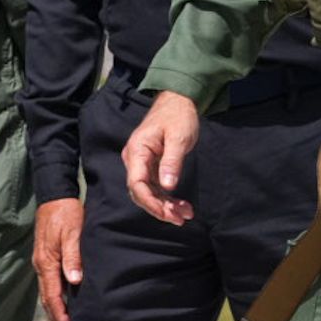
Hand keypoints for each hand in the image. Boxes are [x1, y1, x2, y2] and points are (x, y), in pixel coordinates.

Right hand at [32, 198, 85, 320]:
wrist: (54, 194)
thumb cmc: (66, 212)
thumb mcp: (73, 232)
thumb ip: (73, 256)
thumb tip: (75, 281)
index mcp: (47, 262)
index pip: (53, 296)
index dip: (61, 316)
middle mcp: (41, 265)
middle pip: (47, 299)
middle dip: (57, 319)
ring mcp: (42, 262)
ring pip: (47, 293)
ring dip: (56, 311)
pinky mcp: (46, 257)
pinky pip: (50, 283)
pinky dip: (56, 297)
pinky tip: (65, 302)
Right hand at [123, 92, 198, 226]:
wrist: (178, 101)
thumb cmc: (178, 116)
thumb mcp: (179, 138)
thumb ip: (172, 162)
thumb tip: (167, 187)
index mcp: (137, 150)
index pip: (137, 183)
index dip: (150, 202)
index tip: (167, 213)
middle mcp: (135, 159)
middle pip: (141, 192)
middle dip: (160, 208)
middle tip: (180, 218)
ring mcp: (142, 164)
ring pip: (149, 193)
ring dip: (166, 206)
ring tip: (185, 215)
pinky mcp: (151, 167)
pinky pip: (156, 187)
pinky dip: (168, 199)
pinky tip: (182, 206)